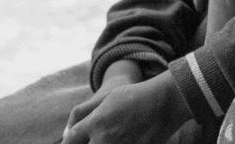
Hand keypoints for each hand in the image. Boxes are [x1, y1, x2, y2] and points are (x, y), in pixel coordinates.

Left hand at [63, 71, 192, 143]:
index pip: (71, 140)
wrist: (167, 102)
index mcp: (96, 122)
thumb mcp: (107, 99)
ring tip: (111, 138)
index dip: (67, 143)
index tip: (70, 142)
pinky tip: (126, 140)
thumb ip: (86, 116)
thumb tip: (69, 132)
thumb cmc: (136, 96)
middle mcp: (105, 138)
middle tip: (90, 140)